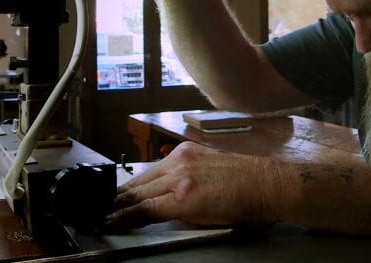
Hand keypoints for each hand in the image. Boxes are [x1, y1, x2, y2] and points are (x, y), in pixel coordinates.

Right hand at [106, 142, 279, 229]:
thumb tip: (152, 214)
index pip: (142, 209)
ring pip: (146, 174)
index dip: (121, 218)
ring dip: (131, 187)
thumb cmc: (244, 208)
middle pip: (139, 190)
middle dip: (119, 202)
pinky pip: (161, 163)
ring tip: (117, 197)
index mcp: (184, 197)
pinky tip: (143, 181)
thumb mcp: (205, 222)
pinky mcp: (189, 149)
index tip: (108, 222)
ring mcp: (184, 157)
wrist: (266, 183)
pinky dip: (150, 174)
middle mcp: (180, 173)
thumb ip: (174, 216)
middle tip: (104, 210)